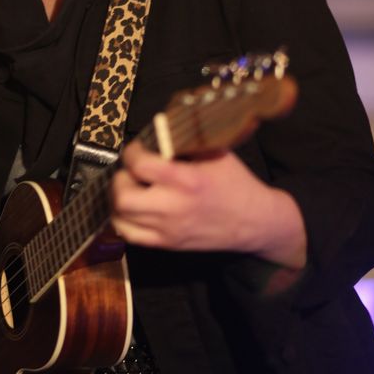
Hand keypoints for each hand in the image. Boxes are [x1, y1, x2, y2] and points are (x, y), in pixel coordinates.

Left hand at [110, 141, 306, 269]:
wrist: (255, 221)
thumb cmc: (236, 183)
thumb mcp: (217, 152)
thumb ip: (186, 141)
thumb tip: (161, 128)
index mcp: (187, 180)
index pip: (140, 166)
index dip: (132, 153)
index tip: (137, 149)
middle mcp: (174, 207)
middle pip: (123, 196)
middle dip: (120, 179)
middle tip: (130, 171)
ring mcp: (169, 229)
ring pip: (121, 217)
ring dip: (119, 199)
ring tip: (130, 188)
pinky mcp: (168, 244)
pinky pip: (130, 236)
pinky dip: (123, 220)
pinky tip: (132, 208)